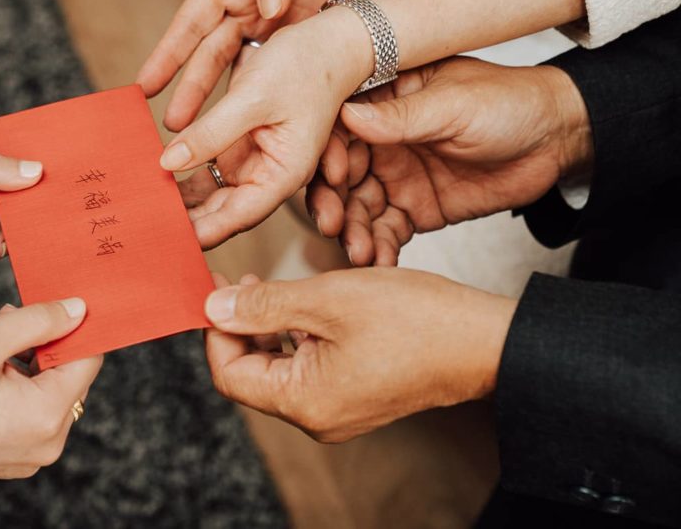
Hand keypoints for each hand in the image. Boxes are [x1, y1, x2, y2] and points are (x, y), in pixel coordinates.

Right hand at [0, 298, 100, 481]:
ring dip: (33, 363)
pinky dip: (22, 389)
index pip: (89, 359)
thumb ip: (39, 320)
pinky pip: (35, 415)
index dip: (75, 327)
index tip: (53, 305)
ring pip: (52, 394)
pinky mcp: (16, 460)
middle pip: (72, 378)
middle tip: (11, 318)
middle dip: (48, 343)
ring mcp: (33, 456)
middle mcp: (49, 443)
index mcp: (47, 414)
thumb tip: (79, 308)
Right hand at [137, 0, 376, 130]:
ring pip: (240, 69)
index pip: (189, 24)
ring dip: (224, 101)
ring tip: (207, 134)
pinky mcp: (297, 32)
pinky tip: (255, 120)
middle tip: (172, 128)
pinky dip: (264, 93)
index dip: (166, 56)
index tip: (143, 86)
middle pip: (210, 56)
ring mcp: (269, 22)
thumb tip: (266, 9)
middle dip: (191, 92)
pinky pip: (277, 68)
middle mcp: (242, 5)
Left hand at [167, 9, 372, 247]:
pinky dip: (182, 170)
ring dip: (180, 200)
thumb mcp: (253, 97)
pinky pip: (206, 165)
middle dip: (187, 221)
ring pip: (211, 192)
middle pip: (223, 210)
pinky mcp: (240, 143)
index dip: (204, 231)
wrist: (328, 39)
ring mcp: (254, 160)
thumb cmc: (306, 65)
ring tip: (141, 208)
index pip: (240, 216)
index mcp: (285, 173)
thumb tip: (168, 162)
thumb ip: (211, 132)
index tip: (170, 242)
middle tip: (145, 229)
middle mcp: (270, 174)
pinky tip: (152, 176)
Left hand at [203, 269, 515, 442]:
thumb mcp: (327, 300)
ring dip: (269, 327)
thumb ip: (264, 306)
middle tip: (241, 283)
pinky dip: (298, 336)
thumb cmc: (417, 320)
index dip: (216, 331)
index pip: (230, 374)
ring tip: (273, 287)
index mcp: (305, 401)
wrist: (485, 340)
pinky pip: (309, 369)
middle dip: (241, 326)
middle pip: (253, 374)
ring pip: (281, 368)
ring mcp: (339, 409)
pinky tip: (306, 306)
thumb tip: (214, 310)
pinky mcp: (357, 396)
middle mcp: (318, 416)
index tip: (216, 292)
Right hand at [307, 57, 592, 265]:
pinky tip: (378, 262)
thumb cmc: (510, 102)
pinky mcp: (416, 209)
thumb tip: (348, 115)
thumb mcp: (454, 104)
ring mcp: (397, 177)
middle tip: (333, 224)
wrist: (559, 138)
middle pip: (341, 174)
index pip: (341, 127)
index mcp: (386, 102)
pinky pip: (387, 232)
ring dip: (353, 231)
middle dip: (332, 201)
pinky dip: (379, 248)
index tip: (336, 175)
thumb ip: (402, 116)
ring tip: (359, 253)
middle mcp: (383, 141)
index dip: (330, 153)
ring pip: (359, 208)